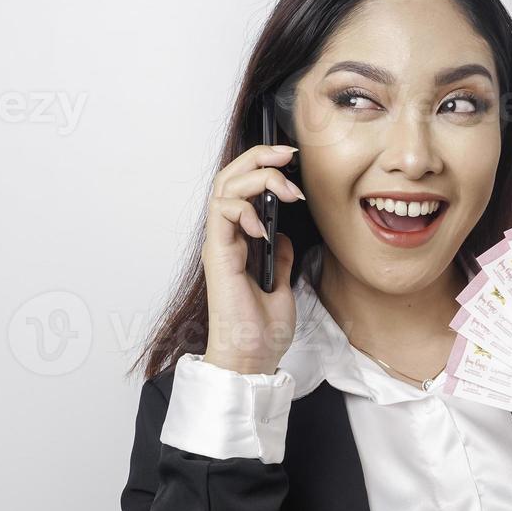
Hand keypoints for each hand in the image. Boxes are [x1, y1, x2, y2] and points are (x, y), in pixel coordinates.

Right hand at [201, 143, 306, 374]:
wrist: (252, 357)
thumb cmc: (262, 330)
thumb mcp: (281, 285)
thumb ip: (278, 257)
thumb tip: (281, 235)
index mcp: (239, 242)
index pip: (243, 189)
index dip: (265, 167)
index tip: (293, 162)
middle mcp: (226, 238)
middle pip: (231, 178)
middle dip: (259, 157)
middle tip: (288, 153)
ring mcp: (220, 244)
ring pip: (225, 187)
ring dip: (257, 177)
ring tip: (287, 191)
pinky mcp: (218, 254)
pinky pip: (222, 213)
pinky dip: (244, 209)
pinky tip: (264, 227)